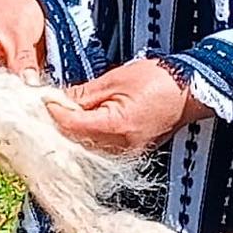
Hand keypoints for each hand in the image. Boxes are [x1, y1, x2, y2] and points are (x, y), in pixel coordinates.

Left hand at [45, 57, 206, 156]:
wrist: (190, 91)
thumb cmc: (158, 80)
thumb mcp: (115, 79)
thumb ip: (83, 94)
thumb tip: (55, 99)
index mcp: (118, 126)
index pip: (72, 125)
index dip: (53, 112)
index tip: (42, 100)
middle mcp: (121, 146)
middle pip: (76, 142)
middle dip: (58, 125)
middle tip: (45, 107)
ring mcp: (127, 153)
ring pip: (86, 149)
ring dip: (71, 133)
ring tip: (61, 113)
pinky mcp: (131, 153)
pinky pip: (101, 149)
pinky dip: (87, 137)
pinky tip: (81, 122)